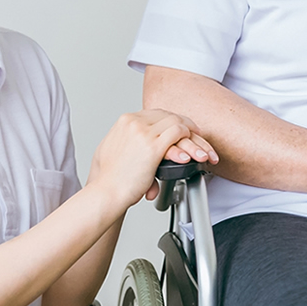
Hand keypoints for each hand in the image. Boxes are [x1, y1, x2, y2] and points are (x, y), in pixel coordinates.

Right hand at [89, 110, 213, 208]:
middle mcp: (133, 122)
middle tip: (196, 135)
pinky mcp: (152, 146)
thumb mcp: (112, 148)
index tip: (181, 128)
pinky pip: (177, 133)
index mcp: (125, 121)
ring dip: (191, 134)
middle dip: (186, 125)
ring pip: (176, 122)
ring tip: (200, 145)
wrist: (106, 191)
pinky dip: (188, 139)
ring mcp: (143, 132)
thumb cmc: (109, 177)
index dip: (172, 120)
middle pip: (168, 116)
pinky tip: (192, 150)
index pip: (156, 113)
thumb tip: (138, 144)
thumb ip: (126, 140)